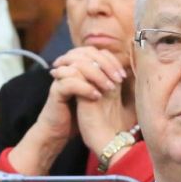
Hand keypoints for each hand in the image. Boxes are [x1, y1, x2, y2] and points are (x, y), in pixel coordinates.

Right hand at [7, 46, 131, 173]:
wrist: (60, 130)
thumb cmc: (78, 112)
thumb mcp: (96, 93)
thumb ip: (105, 80)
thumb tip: (124, 72)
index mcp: (77, 65)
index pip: (95, 51)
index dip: (110, 59)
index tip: (123, 74)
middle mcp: (67, 67)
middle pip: (87, 53)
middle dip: (106, 65)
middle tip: (119, 79)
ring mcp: (60, 78)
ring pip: (78, 65)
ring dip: (97, 75)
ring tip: (110, 88)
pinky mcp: (56, 91)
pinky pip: (70, 82)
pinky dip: (85, 88)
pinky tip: (97, 96)